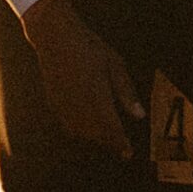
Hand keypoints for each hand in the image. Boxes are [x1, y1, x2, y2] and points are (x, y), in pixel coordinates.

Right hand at [21, 0, 144, 155]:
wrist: (55, 37)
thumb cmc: (89, 47)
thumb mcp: (115, 64)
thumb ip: (126, 92)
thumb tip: (139, 116)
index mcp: (97, 96)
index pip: (111, 129)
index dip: (121, 144)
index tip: (128, 153)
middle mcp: (79, 106)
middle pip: (96, 135)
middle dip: (109, 142)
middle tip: (120, 145)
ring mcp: (64, 106)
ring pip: (81, 133)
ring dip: (94, 137)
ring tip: (106, 136)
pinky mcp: (53, 103)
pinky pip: (68, 125)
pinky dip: (79, 129)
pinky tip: (87, 124)